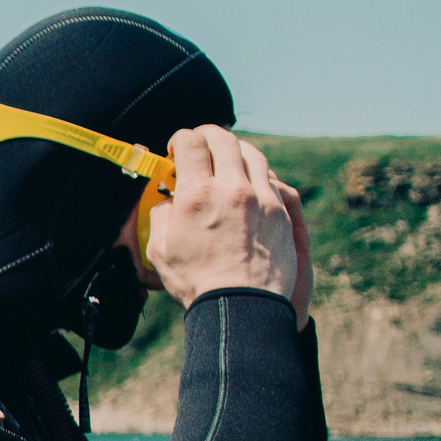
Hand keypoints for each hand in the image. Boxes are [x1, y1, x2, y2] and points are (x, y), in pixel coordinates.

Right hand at [148, 127, 310, 329]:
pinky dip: (257, 172)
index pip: (191, 144)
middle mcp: (230, 188)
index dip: (181, 138)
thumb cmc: (197, 283)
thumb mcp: (160, 251)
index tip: (177, 147)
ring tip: (228, 156)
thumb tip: (167, 202)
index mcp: (196, 195)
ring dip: (236, 149)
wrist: (241, 305)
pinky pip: (271, 177)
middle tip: (201, 141)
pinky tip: (249, 181)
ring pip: (252, 153)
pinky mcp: (280, 211)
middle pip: (223, 140)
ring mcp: (260, 197)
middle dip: (209, 135)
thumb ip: (160, 217)